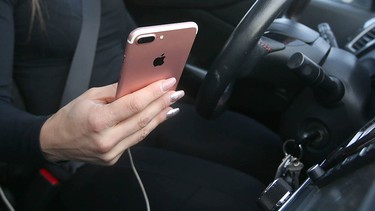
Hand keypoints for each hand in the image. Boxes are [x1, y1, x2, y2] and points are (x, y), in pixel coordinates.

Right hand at [40, 78, 183, 164]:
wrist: (54, 142)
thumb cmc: (70, 116)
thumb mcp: (90, 96)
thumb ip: (116, 91)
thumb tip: (138, 84)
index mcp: (98, 120)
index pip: (133, 105)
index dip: (154, 93)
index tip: (167, 83)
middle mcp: (106, 139)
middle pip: (143, 119)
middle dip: (162, 103)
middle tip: (176, 92)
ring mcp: (111, 152)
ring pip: (143, 132)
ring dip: (160, 116)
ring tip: (172, 104)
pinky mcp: (114, 158)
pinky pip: (135, 139)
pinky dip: (148, 127)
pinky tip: (157, 117)